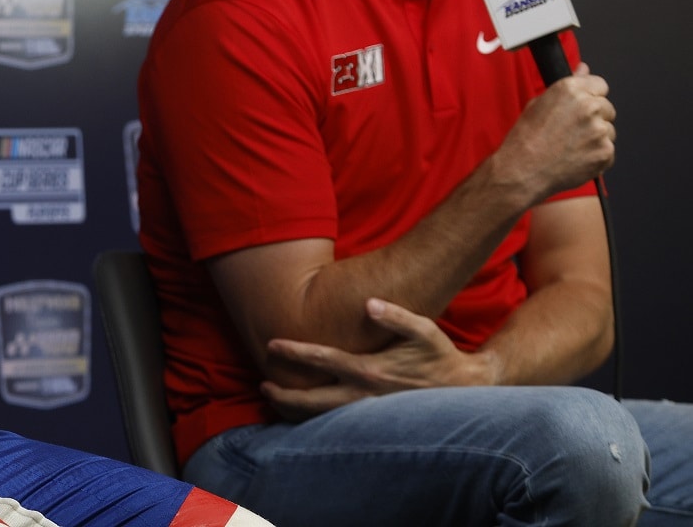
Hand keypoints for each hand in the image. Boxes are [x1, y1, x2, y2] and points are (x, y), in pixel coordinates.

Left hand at [260, 298, 497, 420]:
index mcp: (371, 370)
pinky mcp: (374, 422)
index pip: (323, 360)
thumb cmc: (440, 355)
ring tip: (273, 399)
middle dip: (284, 394)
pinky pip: (336, 424)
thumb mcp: (424, 330)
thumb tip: (369, 304)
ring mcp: (368, 413)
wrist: (466, 390)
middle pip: (313, 399)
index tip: (271, 345)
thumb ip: (397, 316)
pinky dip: (314, 421)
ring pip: (322, 417)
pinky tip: (301, 415)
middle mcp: (365, 396)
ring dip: (295, 410)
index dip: (295, 352)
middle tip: (262, 384)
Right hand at [493, 62, 614, 205]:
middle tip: (572, 130)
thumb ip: (567, 86)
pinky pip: (608, 151)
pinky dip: (596, 155)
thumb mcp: (538, 103)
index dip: (590, 95)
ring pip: (608, 130)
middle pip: (607, 108)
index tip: (582, 106)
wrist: (523, 170)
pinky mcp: (606, 151)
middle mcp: (589, 106)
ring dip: (596, 137)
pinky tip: (576, 157)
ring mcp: (600, 130)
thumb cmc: (525, 138)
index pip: (600, 84)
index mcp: (571, 89)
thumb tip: (584, 69)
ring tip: (571, 146)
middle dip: (595, 117)